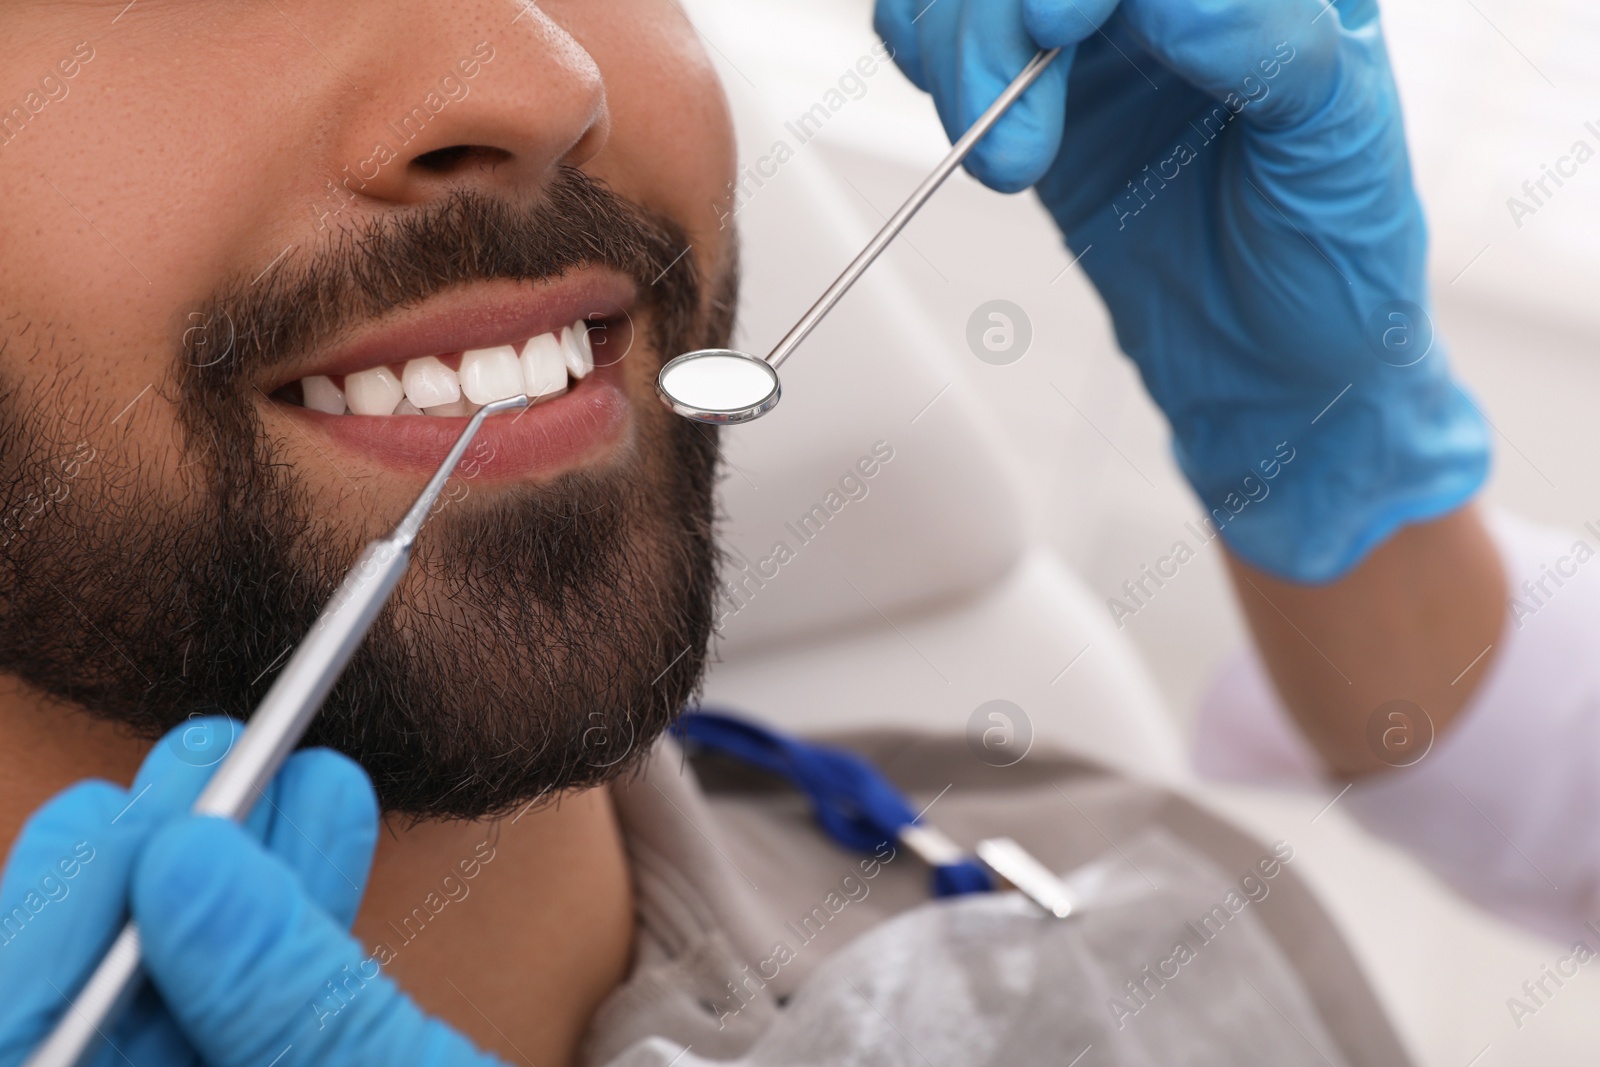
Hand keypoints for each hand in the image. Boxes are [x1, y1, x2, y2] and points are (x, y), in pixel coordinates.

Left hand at [0, 717, 497, 1065]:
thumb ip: (297, 1006)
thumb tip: (188, 866)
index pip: (31, 1059)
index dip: (52, 945)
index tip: (131, 821)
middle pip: (82, 1028)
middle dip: (147, 883)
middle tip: (206, 760)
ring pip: (166, 1012)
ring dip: (232, 881)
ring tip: (288, 769)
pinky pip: (240, 1017)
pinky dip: (287, 923)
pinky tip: (328, 825)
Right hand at [875, 0, 1489, 581]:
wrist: (1268, 362)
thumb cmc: (1331, 255)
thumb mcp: (1335, 145)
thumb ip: (1267, 46)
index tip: (1052, 26)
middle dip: (993, 24)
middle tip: (1012, 150)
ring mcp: (1098, 31)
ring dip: (955, 53)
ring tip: (1004, 169)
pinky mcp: (1036, 85)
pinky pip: (939, 28)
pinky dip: (920, 49)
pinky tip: (962, 115)